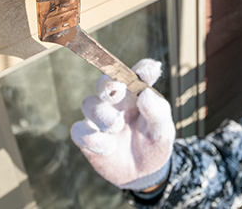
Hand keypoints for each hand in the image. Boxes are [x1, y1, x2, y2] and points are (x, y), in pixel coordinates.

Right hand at [70, 59, 175, 190]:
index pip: (137, 75)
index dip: (141, 69)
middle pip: (104, 82)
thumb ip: (157, 112)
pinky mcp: (87, 137)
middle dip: (107, 85)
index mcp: (136, 94)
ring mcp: (99, 118)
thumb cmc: (153, 144)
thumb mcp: (162, 131)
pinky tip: (109, 148)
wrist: (143, 172)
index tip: (148, 71)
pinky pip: (79, 130)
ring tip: (117, 127)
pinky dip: (93, 138)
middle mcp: (116, 101)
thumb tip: (146, 94)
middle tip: (116, 90)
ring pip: (88, 104)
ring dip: (103, 115)